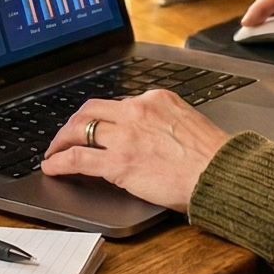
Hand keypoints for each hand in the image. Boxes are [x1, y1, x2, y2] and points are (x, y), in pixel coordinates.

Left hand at [39, 89, 231, 210]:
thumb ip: (164, 123)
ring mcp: (125, 135)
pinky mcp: (118, 162)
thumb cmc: (213, 157)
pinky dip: (59, 162)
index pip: (118, 104)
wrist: (220, 174)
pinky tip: (52, 167)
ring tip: (53, 152)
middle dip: (73, 122)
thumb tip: (150, 136)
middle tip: (65, 135)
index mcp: (156, 99)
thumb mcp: (188, 124)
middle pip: (91, 109)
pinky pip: (77, 158)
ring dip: (61, 141)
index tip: (95, 125)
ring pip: (79, 130)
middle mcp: (137, 110)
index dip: (101, 117)